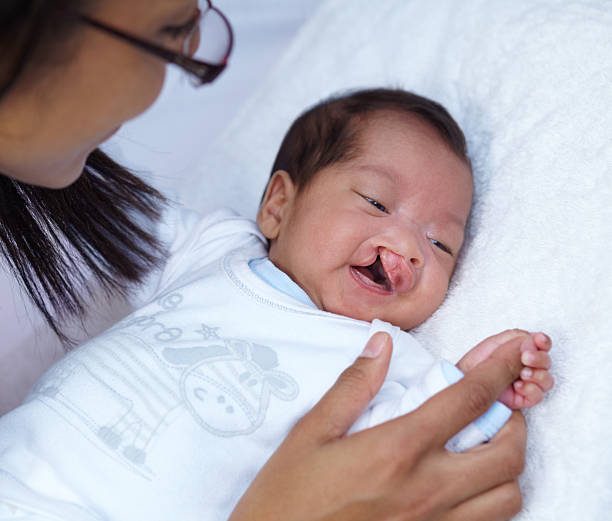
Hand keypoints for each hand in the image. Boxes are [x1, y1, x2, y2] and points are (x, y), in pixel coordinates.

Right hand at [229, 333, 526, 520]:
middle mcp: (427, 488)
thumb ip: (354, 385)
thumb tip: (382, 344)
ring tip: (482, 449)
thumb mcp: (311, 432)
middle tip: (495, 409)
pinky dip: (492, 502)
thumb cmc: (289, 494)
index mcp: (397, 448)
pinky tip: (466, 487)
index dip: (497, 372)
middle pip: (506, 454)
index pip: (467, 400)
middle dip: (514, 423)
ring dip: (506, 467)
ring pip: (507, 497)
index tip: (510, 356)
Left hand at [457, 329, 553, 408]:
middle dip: (540, 358)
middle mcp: (523, 365)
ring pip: (546, 379)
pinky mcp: (521, 399)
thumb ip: (513, 344)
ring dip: (539, 375)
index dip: (542, 341)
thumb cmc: (472, 364)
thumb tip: (532, 343)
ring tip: (523, 375)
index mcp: (517, 349)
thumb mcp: (491, 347)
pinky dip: (532, 390)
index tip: (539, 340)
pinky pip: (537, 396)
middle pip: (545, 361)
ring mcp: (523, 382)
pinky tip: (519, 386)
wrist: (461, 385)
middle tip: (527, 358)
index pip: (538, 343)